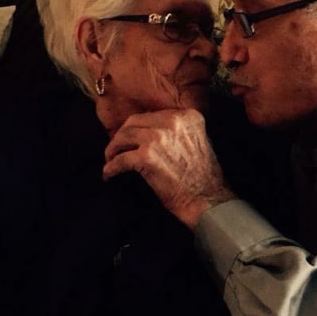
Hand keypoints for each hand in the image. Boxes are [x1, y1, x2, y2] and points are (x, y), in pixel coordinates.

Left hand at [103, 109, 234, 227]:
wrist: (207, 199)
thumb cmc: (204, 177)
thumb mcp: (198, 141)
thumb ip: (179, 131)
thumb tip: (151, 132)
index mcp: (186, 116)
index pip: (152, 115)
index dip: (139, 128)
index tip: (133, 138)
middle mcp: (172, 122)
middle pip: (134, 122)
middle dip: (122, 136)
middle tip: (116, 148)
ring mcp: (157, 138)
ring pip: (122, 138)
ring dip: (113, 150)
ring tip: (110, 160)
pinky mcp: (146, 157)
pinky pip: (119, 160)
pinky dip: (111, 168)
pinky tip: (109, 174)